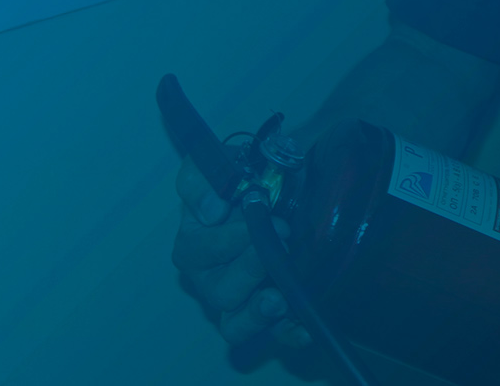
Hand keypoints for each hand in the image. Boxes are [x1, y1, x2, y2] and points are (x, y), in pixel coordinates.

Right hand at [171, 158, 310, 346]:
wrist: (291, 187)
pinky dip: (288, 334)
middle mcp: (211, 277)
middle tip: (282, 242)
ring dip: (257, 313)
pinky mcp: (267, 315)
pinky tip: (304, 327)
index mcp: (196, 242)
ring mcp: (239, 300)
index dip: (228, 239)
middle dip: (250, 268)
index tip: (264, 218)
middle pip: (219, 290)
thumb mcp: (226, 164)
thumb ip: (203, 179)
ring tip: (279, 299)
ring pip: (235, 324)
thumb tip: (210, 211)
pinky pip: (273, 335)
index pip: (197, 249)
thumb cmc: (252, 178)